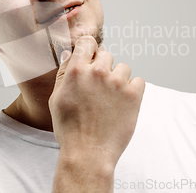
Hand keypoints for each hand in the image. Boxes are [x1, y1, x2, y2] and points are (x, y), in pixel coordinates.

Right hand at [49, 35, 144, 171]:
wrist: (88, 153)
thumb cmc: (69, 129)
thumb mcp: (57, 98)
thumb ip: (64, 73)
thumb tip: (69, 54)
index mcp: (76, 70)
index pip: (88, 42)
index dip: (90, 50)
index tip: (91, 59)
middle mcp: (97, 72)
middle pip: (106, 54)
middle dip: (103, 67)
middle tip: (99, 88)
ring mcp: (117, 83)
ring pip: (123, 67)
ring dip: (118, 78)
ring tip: (110, 98)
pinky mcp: (133, 95)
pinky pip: (139, 81)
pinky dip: (133, 90)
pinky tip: (123, 103)